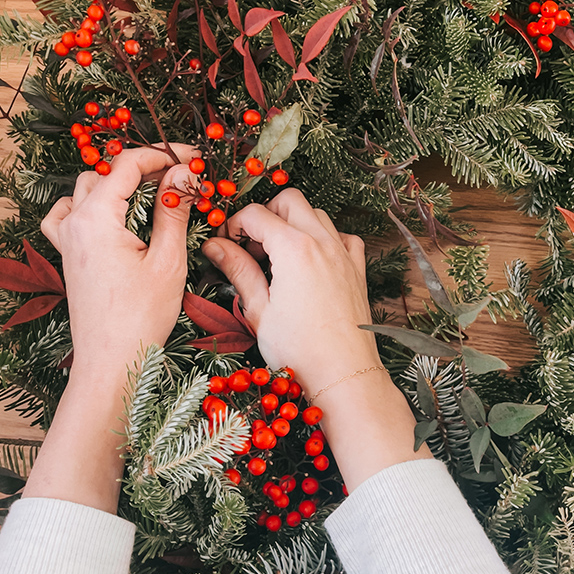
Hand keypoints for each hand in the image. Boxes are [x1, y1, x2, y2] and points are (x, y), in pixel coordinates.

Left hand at [40, 144, 199, 375]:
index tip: (193, 158)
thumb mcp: (167, 260)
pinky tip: (111, 215)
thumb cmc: (141, 317)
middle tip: (183, 179)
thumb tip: (184, 174)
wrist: (112, 362)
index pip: (128, 164)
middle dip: (147, 168)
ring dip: (120, 184)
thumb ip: (173, 210)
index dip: (164, 155)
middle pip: (108, 173)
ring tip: (155, 195)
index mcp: (95, 218)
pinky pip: (67, 214)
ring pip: (87, 188)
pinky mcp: (68, 255)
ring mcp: (66, 239)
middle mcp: (74, 222)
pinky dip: (88, 204)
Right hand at [203, 190, 432, 489]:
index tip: (226, 243)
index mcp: (294, 248)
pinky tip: (312, 261)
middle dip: (266, 213)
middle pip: (289, 200)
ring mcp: (344, 253)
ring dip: (295, 223)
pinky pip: (343, 236)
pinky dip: (325, 238)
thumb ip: (238, 269)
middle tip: (252, 244)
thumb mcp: (259, 309)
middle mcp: (322, 242)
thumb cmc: (298, 349)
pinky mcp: (357, 269)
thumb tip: (215, 246)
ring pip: (317, 214)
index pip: (256, 214)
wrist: (343, 373)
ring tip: (278, 255)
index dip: (234, 224)